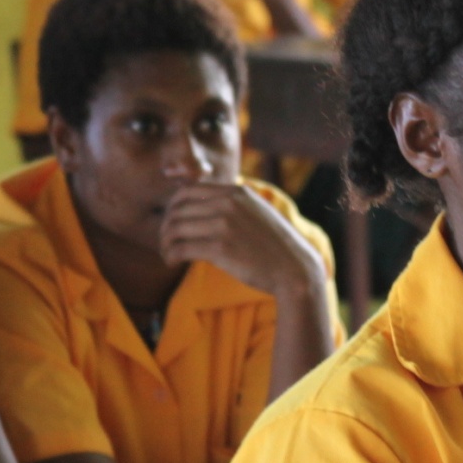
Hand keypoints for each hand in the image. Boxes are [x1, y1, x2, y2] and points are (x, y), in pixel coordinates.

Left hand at [160, 182, 324, 299]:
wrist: (296, 270)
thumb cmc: (275, 247)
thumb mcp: (257, 213)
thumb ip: (233, 204)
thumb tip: (201, 206)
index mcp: (236, 191)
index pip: (187, 191)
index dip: (172, 208)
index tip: (172, 224)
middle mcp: (228, 203)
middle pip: (177, 210)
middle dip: (166, 228)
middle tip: (166, 243)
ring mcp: (224, 224)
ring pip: (175, 228)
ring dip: (165, 243)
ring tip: (168, 255)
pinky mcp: (220, 247)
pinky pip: (181, 247)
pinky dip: (171, 255)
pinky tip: (173, 262)